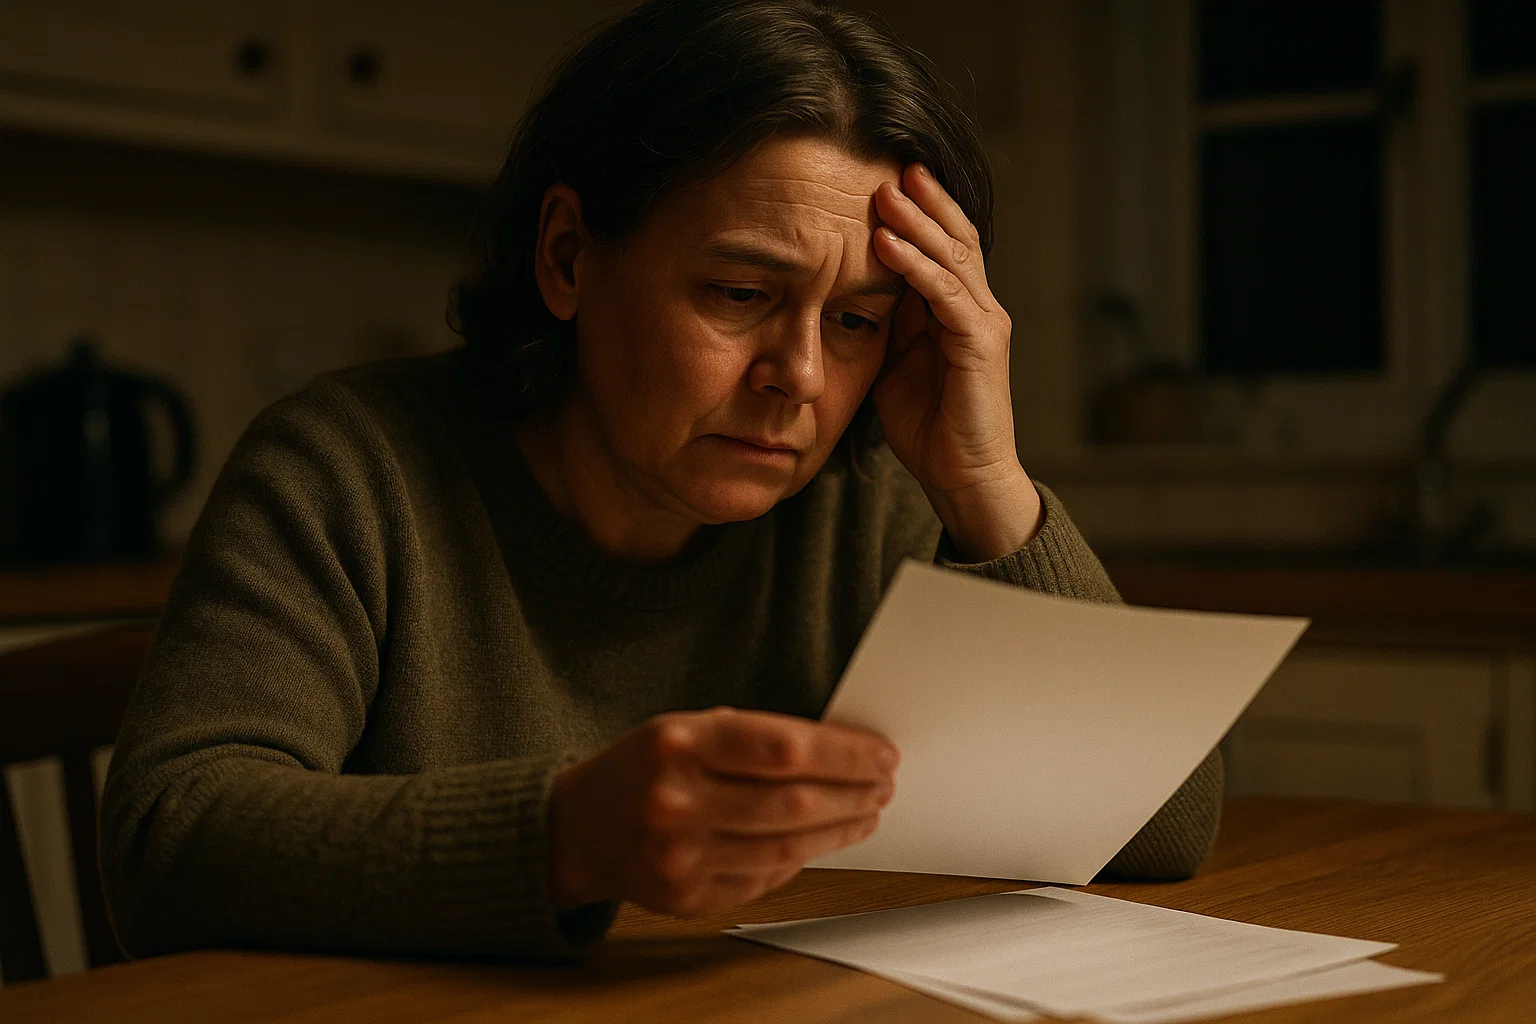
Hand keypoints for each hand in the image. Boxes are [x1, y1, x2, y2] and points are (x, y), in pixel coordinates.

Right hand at [547, 706, 897, 917]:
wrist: (577, 827)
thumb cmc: (645, 768)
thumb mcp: (687, 730)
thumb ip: (754, 739)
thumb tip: (840, 753)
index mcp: (679, 744)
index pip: (784, 747)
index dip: (845, 753)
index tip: (881, 754)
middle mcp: (676, 801)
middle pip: (793, 803)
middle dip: (852, 794)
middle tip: (883, 786)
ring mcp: (679, 856)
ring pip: (786, 848)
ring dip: (838, 831)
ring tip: (865, 813)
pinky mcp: (686, 896)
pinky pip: (762, 879)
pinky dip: (799, 859)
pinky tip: (819, 841)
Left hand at [870, 164, 1041, 560]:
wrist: (963, 478)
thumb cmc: (928, 427)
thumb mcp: (895, 364)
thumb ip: (885, 326)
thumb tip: (848, 293)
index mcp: (957, 310)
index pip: (941, 245)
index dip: (917, 212)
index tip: (882, 178)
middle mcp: (978, 307)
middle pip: (952, 237)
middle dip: (921, 200)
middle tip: (888, 162)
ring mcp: (984, 323)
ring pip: (952, 256)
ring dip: (916, 220)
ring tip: (884, 190)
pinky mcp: (981, 344)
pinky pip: (946, 294)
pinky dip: (916, 266)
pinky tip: (886, 243)